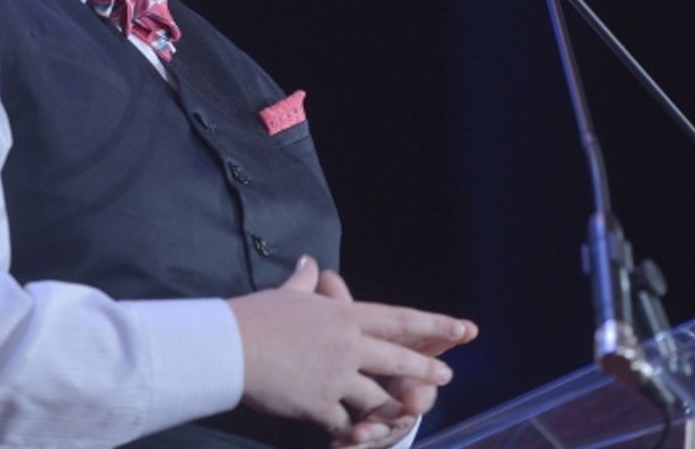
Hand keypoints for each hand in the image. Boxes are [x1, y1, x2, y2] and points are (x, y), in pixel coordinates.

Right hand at [226, 257, 476, 443]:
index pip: (398, 319)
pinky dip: (349, 431)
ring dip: (392, 408)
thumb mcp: (287, 293)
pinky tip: (350, 434)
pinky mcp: (320, 404)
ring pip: (378, 398)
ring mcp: (337, 377)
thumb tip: (312, 264)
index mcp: (343, 315)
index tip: (462, 328)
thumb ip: (306, 282)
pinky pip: (345, 423)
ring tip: (405, 413)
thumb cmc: (256, 315)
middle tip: (444, 376)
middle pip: (399, 360)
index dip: (434, 325)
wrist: (231, 347)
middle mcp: (348, 345)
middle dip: (425, 370)